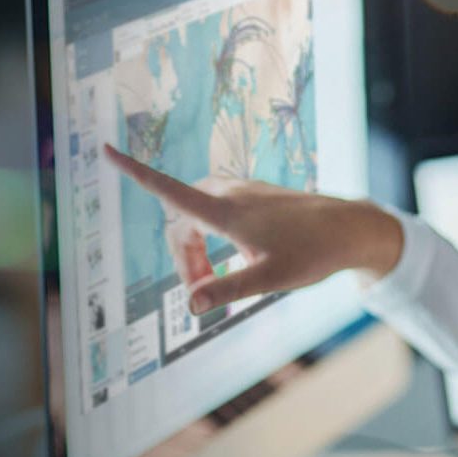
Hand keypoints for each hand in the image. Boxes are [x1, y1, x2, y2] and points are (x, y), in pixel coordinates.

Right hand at [104, 144, 402, 314]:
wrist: (352, 228)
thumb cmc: (313, 254)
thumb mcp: (269, 278)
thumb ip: (227, 289)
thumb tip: (189, 305)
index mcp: (225, 211)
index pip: (168, 189)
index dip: (134, 172)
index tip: (106, 151)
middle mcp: (229, 194)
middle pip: (180, 219)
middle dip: (182, 256)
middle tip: (200, 293)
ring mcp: (243, 192)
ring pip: (198, 216)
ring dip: (196, 248)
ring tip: (216, 280)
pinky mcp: (254, 196)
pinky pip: (217, 211)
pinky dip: (213, 238)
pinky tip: (237, 259)